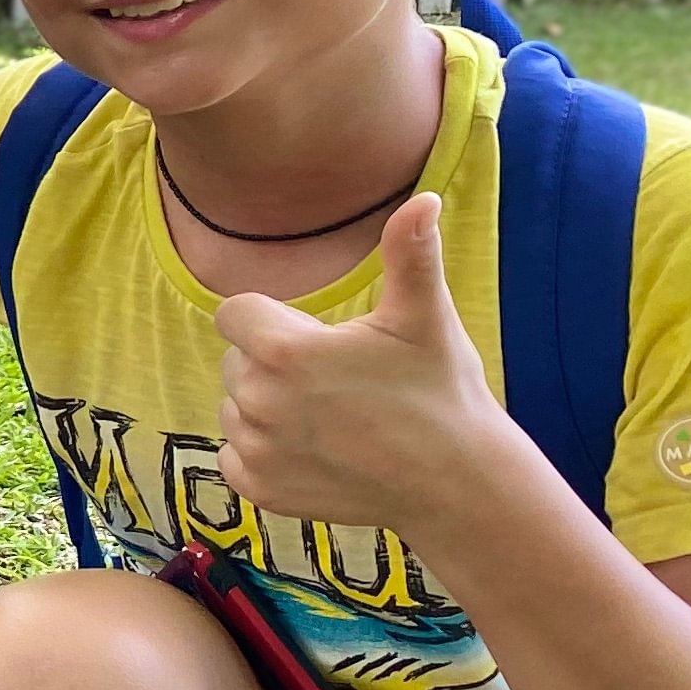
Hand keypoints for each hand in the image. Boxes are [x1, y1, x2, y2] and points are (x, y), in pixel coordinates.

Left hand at [213, 193, 516, 529]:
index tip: (315, 335)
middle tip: (337, 380)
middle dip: (273, 362)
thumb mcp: (424, 316)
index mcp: (282, 351)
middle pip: (236, 360)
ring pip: (234, 407)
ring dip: (267, 406)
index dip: (272, 318)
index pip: (234, 314)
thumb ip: (410, 253)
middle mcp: (256, 402)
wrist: (456, 481)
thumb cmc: (440, 391)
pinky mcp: (260, 490)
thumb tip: (424, 198)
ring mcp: (256, 451)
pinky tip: (314, 447)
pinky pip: (234, 456)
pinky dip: (263, 451)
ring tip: (331, 414)